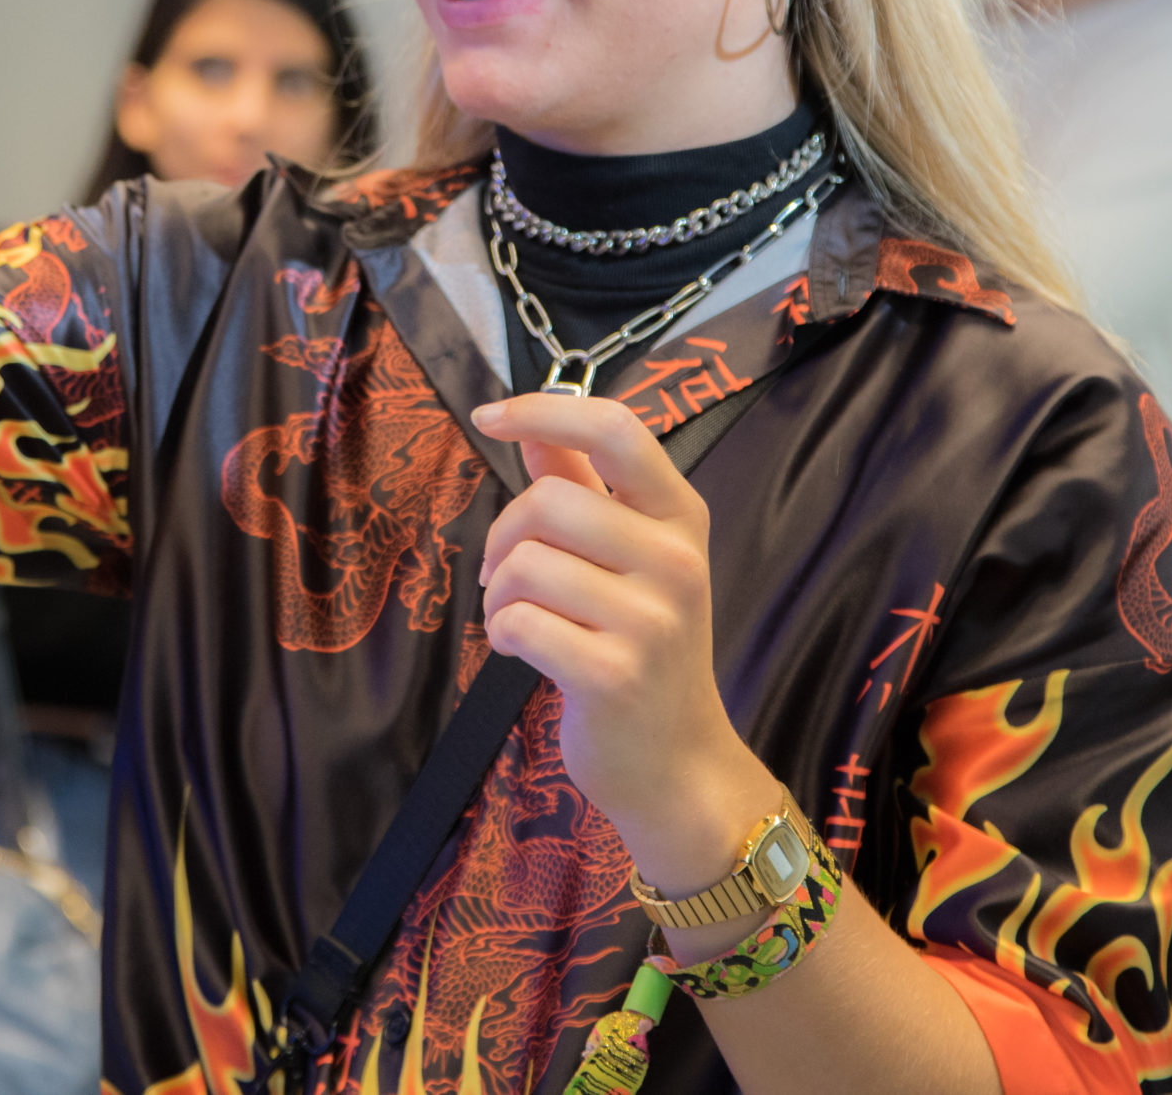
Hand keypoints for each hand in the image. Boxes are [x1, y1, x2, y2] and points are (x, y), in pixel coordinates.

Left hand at [472, 393, 781, 905]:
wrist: (677, 761)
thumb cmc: (643, 647)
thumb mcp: (630, 558)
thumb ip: (583, 486)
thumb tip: (532, 426)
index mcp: (681, 518)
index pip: (617, 429)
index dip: (543, 410)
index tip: (490, 415)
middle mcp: (677, 561)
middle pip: (547, 500)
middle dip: (502, 535)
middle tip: (507, 575)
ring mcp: (650, 620)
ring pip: (523, 563)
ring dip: (497, 592)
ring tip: (520, 617)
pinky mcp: (613, 674)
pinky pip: (517, 622)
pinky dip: (501, 633)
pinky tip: (525, 650)